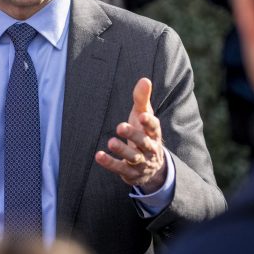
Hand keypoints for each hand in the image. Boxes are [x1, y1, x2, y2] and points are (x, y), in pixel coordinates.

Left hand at [95, 78, 166, 193]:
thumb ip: (142, 99)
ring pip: (133, 157)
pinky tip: (99, 156)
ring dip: (122, 150)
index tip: (142, 115)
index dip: (149, 122)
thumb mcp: (143, 116)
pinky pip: (120, 168)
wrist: (151, 167)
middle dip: (133, 135)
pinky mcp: (131, 173)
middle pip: (144, 143)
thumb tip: (144, 79)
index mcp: (154, 134)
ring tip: (111, 142)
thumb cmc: (143, 133)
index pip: (154, 128)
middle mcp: (150, 149)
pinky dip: (110, 163)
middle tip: (120, 126)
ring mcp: (141, 163)